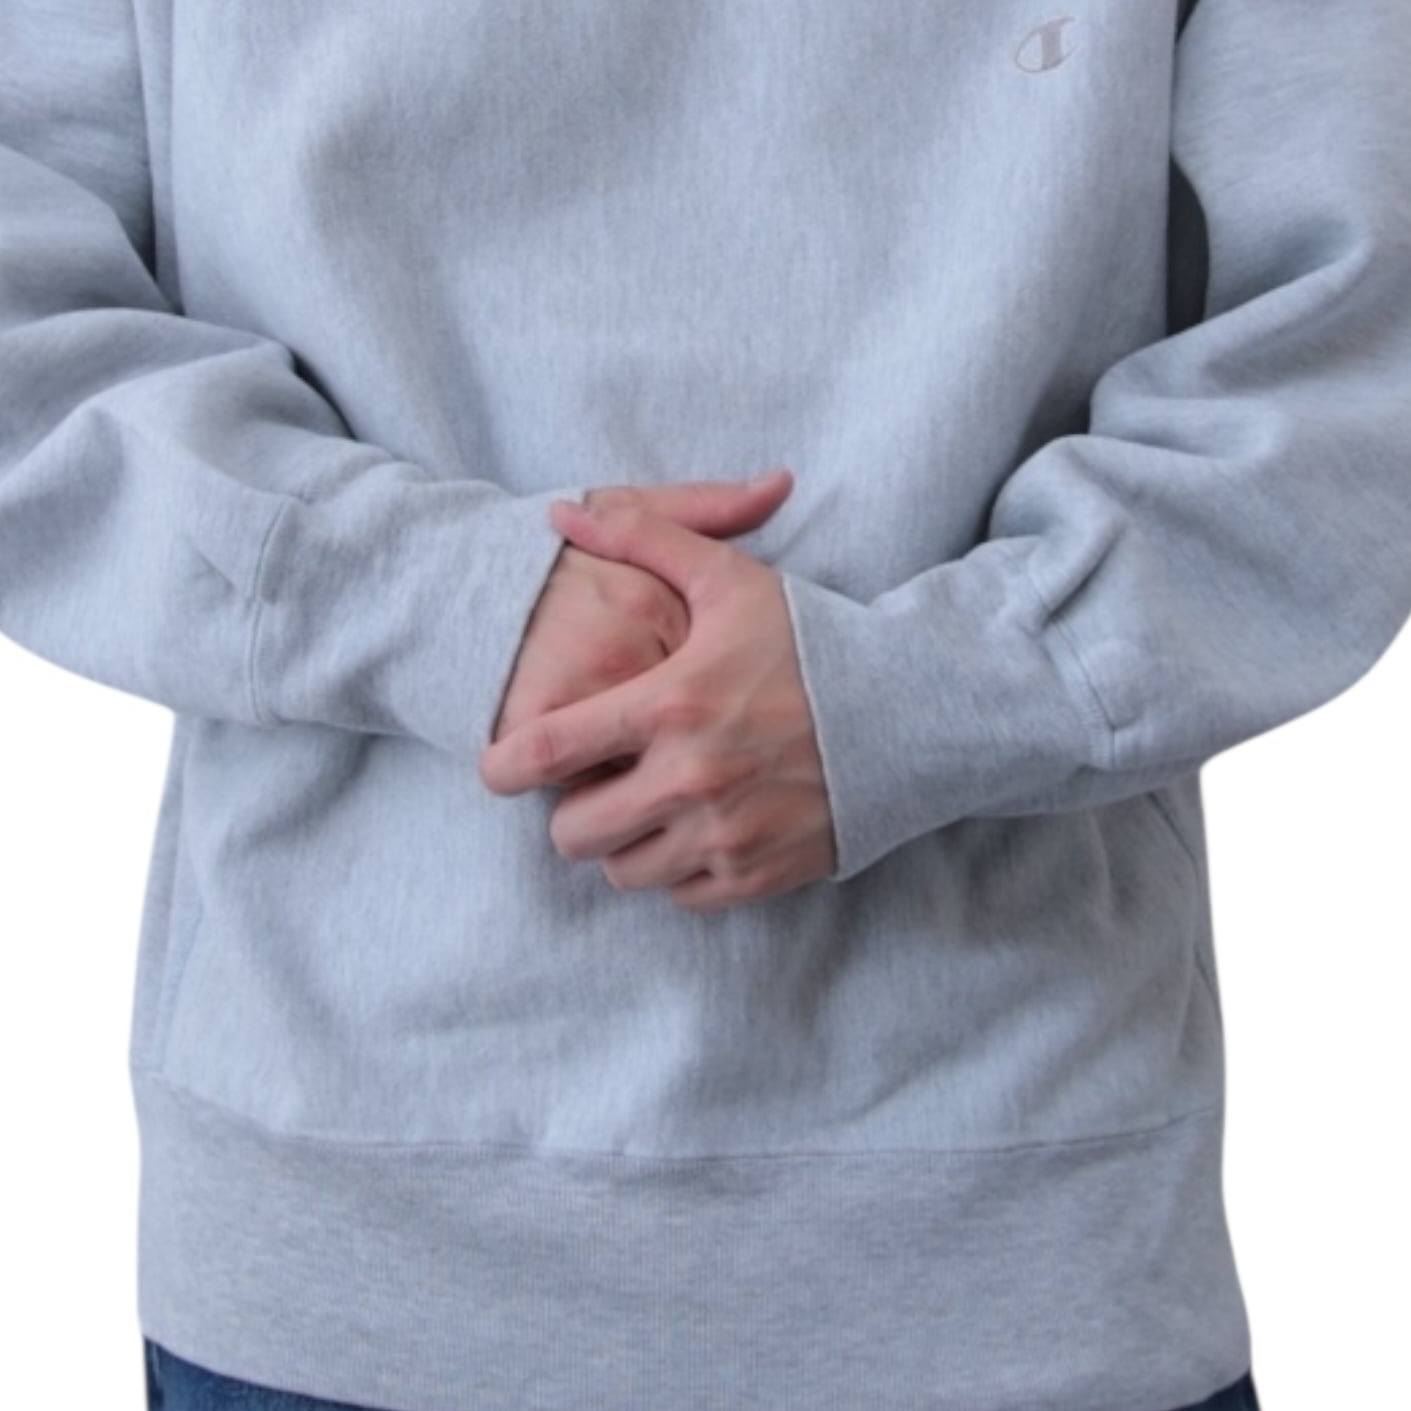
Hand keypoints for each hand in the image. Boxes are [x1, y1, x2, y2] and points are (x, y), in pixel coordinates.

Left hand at [479, 477, 836, 910]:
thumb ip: (641, 536)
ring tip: (649, 801)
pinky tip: (697, 825)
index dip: (504, 766)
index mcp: (671, 704)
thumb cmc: (813, 641)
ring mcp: (725, 835)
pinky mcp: (757, 875)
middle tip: (594, 782)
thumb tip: (562, 513)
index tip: (497, 768)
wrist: (913, 712)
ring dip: (623, 842)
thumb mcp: (729, 578)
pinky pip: (679, 896)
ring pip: (621, 871)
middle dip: (572, 808)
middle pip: (572, 832)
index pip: (547, 752)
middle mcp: (690, 779)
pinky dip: (676, 868)